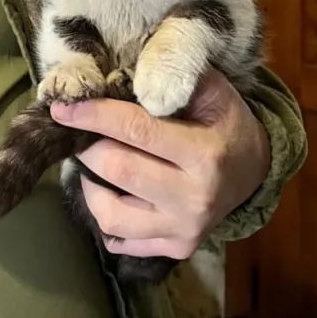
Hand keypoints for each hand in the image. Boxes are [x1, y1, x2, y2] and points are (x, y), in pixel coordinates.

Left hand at [51, 69, 270, 259]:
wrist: (254, 170)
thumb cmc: (225, 121)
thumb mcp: (213, 89)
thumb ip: (172, 75)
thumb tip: (121, 69)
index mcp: (204, 154)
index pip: (136, 130)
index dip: (94, 115)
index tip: (62, 107)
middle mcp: (194, 198)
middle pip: (118, 170)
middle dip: (86, 146)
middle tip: (75, 131)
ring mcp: (184, 230)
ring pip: (111, 215)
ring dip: (89, 184)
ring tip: (93, 160)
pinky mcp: (176, 249)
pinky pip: (121, 240)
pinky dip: (104, 214)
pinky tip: (108, 189)